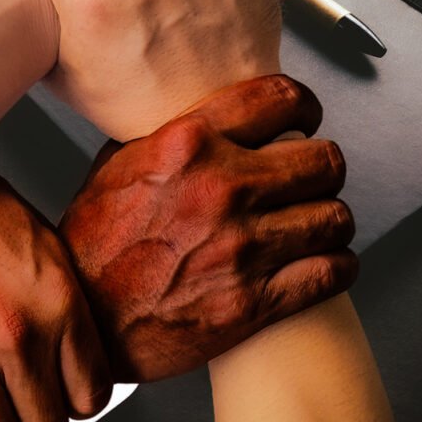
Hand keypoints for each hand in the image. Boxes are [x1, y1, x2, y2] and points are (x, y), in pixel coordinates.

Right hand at [62, 75, 356, 380]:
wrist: (85, 322)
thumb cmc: (93, 248)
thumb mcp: (115, 166)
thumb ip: (169, 135)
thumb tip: (209, 115)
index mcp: (186, 145)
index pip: (282, 99)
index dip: (305, 107)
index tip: (306, 118)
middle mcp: (220, 189)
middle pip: (324, 159)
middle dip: (321, 169)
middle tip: (311, 179)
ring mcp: (241, 247)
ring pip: (336, 216)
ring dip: (330, 221)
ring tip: (316, 225)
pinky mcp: (255, 301)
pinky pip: (333, 271)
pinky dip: (335, 267)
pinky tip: (319, 264)